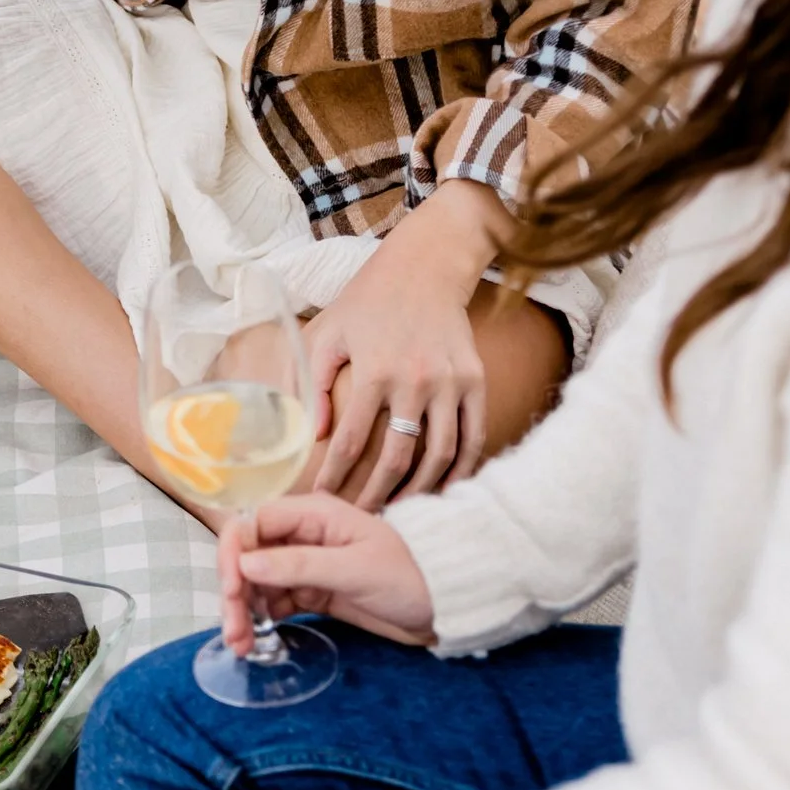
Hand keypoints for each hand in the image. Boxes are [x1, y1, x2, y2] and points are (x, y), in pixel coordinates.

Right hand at [220, 493, 434, 652]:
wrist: (446, 605)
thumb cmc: (409, 576)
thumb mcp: (355, 569)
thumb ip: (300, 565)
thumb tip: (246, 563)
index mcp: (313, 514)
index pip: (254, 523)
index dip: (234, 553)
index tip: (233, 590)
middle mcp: (303, 535)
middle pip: (249, 556)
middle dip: (235, 591)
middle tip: (235, 632)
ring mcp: (305, 565)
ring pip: (257, 583)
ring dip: (244, 612)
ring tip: (241, 646)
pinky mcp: (312, 592)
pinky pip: (274, 603)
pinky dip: (260, 621)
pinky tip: (254, 642)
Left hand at [304, 209, 492, 507]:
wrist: (425, 269)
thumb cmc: (367, 302)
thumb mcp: (326, 333)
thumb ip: (313, 383)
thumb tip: (315, 434)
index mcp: (374, 370)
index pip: (352, 441)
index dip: (335, 476)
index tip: (322, 499)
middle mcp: (416, 379)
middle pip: (399, 458)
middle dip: (378, 495)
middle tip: (362, 520)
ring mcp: (451, 382)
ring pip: (440, 455)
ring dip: (420, 491)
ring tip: (400, 511)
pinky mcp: (476, 381)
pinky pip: (473, 437)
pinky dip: (460, 469)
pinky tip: (442, 489)